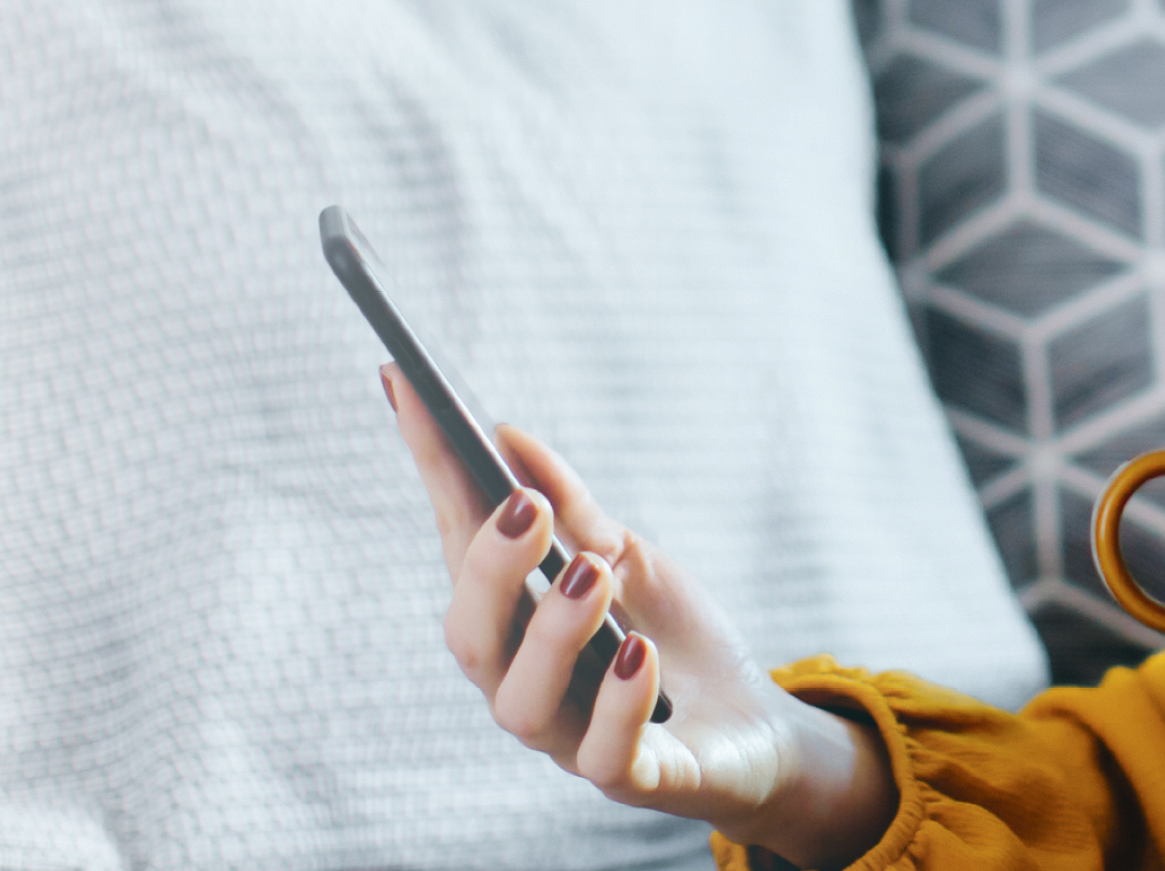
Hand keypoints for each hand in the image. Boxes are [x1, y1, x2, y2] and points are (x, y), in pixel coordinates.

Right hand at [382, 367, 897, 868]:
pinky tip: (637, 652)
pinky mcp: (633, 778)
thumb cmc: (670, 636)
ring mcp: (571, 736)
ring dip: (550, 632)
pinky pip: (607, 756)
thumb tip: (506, 435)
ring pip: (521, 703)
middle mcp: (522, 681)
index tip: (409, 386)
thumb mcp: (626, 555)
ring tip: (591, 573)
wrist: (755, 723)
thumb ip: (573, 506)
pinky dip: (617, 704)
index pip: (456, 541)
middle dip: (490, 569)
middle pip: (470, 636)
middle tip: (529, 509)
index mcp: (511, 620)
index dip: (429, 468)